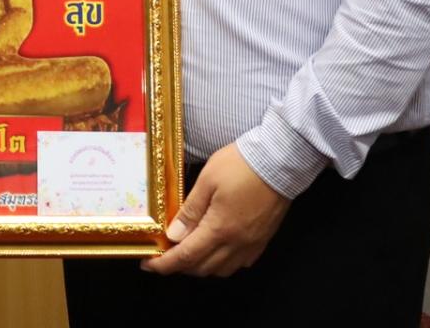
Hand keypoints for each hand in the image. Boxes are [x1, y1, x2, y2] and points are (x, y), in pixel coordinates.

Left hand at [142, 144, 291, 276]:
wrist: (280, 161)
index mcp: (219, 229)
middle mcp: (236, 243)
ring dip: (202, 266)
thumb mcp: (207, 181)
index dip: (165, 265)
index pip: (186, 257)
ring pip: (222, 270)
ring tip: (189, 251)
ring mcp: (252, 244)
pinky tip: (217, 249)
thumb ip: (190, 211)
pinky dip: (223, 263)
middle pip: (203, 268)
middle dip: (180, 266)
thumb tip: (173, 236)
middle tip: (166, 254)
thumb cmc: (241, 165)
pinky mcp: (263, 240)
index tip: (149, 265)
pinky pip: (240, 263)